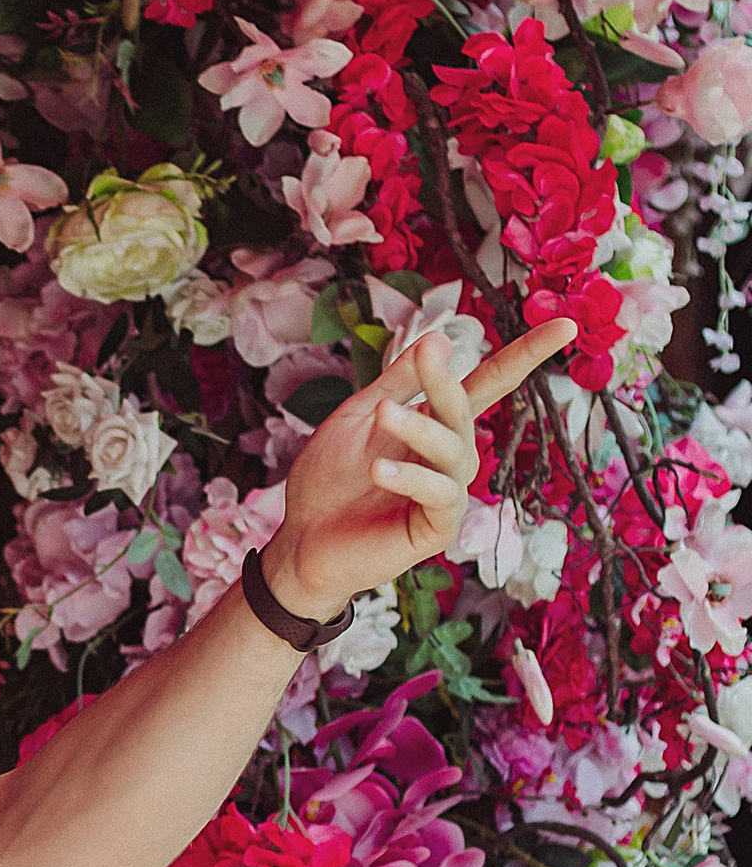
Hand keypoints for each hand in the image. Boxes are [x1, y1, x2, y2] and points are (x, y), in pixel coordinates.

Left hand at [267, 318, 578, 622]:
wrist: (300, 539)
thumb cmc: (329, 479)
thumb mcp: (359, 416)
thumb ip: (398, 380)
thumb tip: (440, 336)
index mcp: (436, 424)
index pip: (489, 384)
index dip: (526, 356)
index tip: (566, 327)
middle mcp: (450, 457)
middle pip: (463, 411)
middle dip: (446, 382)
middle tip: (429, 355)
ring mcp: (447, 493)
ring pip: (452, 451)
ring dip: (418, 429)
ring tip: (383, 415)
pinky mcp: (436, 528)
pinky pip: (438, 495)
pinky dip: (410, 478)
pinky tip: (378, 471)